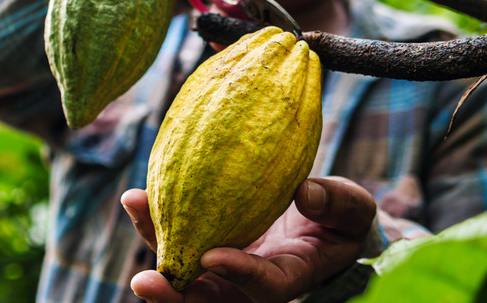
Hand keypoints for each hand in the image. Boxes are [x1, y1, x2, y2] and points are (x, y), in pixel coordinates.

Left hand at [120, 177, 375, 302]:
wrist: (314, 219)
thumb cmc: (337, 218)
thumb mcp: (351, 210)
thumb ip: (337, 203)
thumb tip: (306, 193)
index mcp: (289, 275)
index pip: (265, 288)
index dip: (240, 276)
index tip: (214, 258)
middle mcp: (247, 280)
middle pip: (208, 299)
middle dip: (175, 296)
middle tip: (144, 281)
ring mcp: (221, 266)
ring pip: (182, 270)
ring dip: (154, 245)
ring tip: (134, 209)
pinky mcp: (204, 243)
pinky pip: (175, 240)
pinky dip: (155, 222)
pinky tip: (137, 197)